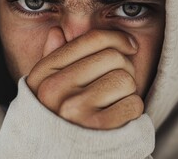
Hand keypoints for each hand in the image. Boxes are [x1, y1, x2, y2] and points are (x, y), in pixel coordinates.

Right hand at [27, 28, 143, 129]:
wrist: (55, 151)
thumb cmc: (56, 110)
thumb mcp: (45, 82)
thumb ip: (52, 56)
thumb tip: (56, 31)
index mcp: (45, 72)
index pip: (91, 40)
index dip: (116, 37)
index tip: (129, 45)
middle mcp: (55, 89)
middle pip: (113, 57)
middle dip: (124, 66)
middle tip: (117, 78)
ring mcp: (75, 110)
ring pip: (125, 80)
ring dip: (127, 89)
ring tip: (113, 98)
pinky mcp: (97, 129)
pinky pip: (133, 104)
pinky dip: (131, 108)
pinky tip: (117, 114)